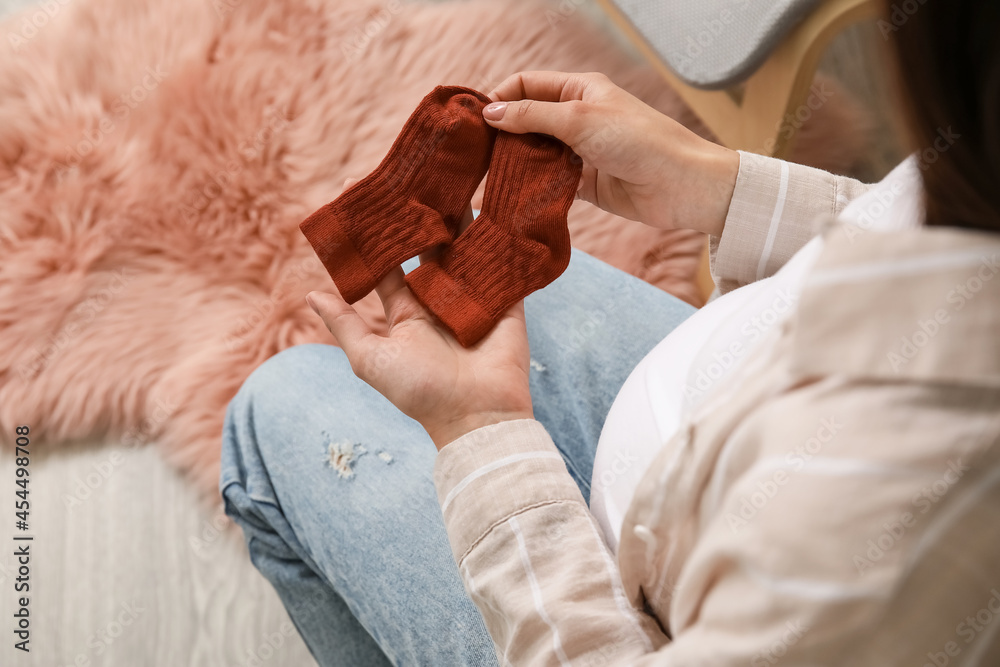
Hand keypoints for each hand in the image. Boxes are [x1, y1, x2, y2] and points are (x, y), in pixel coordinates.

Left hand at [306, 183, 533, 449]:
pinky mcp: (506, 298)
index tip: (370, 193)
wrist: (475, 416)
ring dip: (461, 214)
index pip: (390, 261)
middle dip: (423, 213)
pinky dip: (500, 236)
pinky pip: (502, 262)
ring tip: (455, 175)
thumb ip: (345, 325)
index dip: (380, 232)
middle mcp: (439, 297)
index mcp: (407, 309)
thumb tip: (311, 295)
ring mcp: (474, 295)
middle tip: (417, 172)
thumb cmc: (418, 392)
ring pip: (466, 246)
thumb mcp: (371, 360)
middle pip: (430, 246)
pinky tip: (498, 202)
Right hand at [482, 71, 739, 236]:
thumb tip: (490, 113)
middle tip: (479, 153)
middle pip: (528, 121)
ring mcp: (581, 152)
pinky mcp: (585, 184)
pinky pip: (549, 183)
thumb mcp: (579, 118)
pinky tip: (516, 196)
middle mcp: (578, 118)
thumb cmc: (637, 140)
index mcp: (579, 90)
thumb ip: (532, 116)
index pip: (528, 85)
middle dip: (504, 135)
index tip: (477, 121)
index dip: (501, 98)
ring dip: (517, 164)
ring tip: (493, 177)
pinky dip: (534, 188)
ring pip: (536, 154)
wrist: (679, 185)